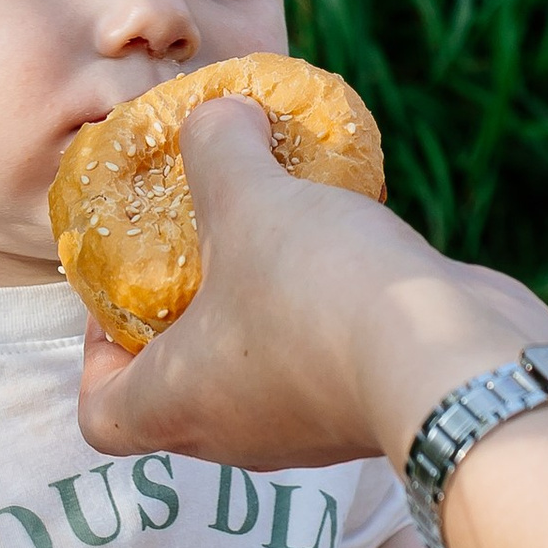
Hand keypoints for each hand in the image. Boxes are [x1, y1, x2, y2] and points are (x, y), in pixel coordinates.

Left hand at [78, 99, 547, 471]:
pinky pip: (323, 362)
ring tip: (278, 234)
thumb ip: (216, 147)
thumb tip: (214, 113)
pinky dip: (322, 314)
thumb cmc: (317, 291)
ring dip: (258, 312)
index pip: (101, 416)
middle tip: (200, 250)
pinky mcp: (365, 409)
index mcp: (177, 404)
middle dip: (184, 320)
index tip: (123, 300)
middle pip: (179, 393)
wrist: (451, 360)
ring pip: (257, 376)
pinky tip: (344, 247)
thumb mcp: (249, 196)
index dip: (96, 358)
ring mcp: (305, 430)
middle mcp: (234, 434)